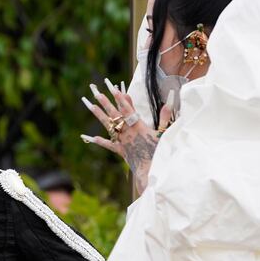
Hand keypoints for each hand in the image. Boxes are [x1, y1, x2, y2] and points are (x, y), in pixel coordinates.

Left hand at [81, 79, 172, 194]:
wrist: (152, 171)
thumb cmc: (160, 152)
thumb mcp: (164, 134)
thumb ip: (165, 117)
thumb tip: (168, 102)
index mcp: (138, 127)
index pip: (127, 109)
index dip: (120, 98)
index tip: (113, 88)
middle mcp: (128, 133)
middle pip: (115, 115)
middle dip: (106, 102)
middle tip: (96, 92)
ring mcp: (123, 142)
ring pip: (109, 126)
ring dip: (100, 115)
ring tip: (91, 105)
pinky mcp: (121, 151)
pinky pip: (110, 145)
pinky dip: (101, 141)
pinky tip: (91, 137)